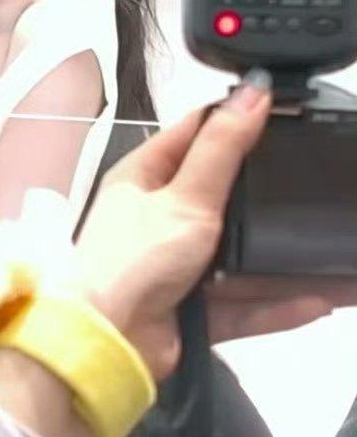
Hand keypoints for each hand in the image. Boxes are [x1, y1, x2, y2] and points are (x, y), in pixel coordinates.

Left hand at [74, 72, 337, 381]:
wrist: (106, 344)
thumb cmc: (126, 263)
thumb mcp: (183, 196)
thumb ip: (223, 147)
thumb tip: (251, 92)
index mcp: (144, 178)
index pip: (194, 135)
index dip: (234, 121)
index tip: (279, 111)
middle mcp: (160, 219)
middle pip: (226, 199)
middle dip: (269, 199)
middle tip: (316, 186)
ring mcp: (178, 266)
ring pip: (242, 259)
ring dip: (284, 261)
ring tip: (331, 255)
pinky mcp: (193, 311)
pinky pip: (246, 305)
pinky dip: (279, 305)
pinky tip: (318, 299)